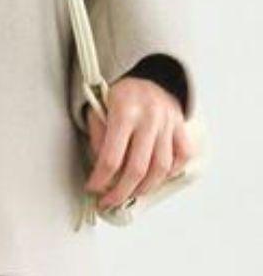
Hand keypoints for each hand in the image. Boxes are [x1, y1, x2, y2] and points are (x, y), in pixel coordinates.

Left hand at [83, 75, 194, 210]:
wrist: (147, 73)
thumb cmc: (118, 93)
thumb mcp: (98, 107)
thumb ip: (98, 136)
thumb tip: (100, 169)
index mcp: (123, 112)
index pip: (111, 157)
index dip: (101, 178)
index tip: (92, 189)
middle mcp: (149, 118)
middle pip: (138, 168)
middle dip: (121, 191)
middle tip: (108, 201)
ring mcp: (169, 123)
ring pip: (161, 168)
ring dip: (145, 188)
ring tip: (130, 194)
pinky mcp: (182, 126)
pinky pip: (182, 157)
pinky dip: (171, 172)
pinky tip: (155, 178)